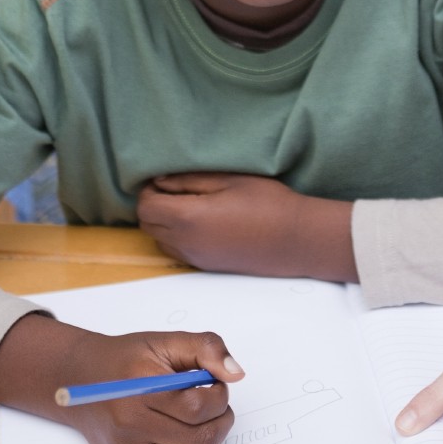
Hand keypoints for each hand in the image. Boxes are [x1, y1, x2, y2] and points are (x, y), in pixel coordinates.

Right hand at [0, 313, 242, 443]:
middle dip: (221, 420)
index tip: (215, 383)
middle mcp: (132, 425)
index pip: (198, 406)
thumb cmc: (127, 360)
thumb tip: (236, 374)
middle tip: (215, 403)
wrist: (82, 381)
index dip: (219, 395)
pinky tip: (187, 436)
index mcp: (141, 388)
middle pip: (201, 439)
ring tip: (203, 422)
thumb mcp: (166, 341)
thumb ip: (206, 348)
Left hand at [137, 172, 356, 281]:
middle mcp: (186, 243)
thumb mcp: (229, 179)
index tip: (165, 177)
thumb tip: (160, 181)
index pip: (146, 206)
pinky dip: (176, 234)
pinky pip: (177, 250)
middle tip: (174, 187)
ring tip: (188, 202)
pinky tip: (201, 220)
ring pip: (160, 239)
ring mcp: (196, 258)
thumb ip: (189, 180)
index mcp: (189, 218)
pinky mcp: (206, 266)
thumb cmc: (267, 202)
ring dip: (163, 220)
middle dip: (153, 204)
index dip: (149, 188)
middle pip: (147, 225)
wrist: (296, 240)